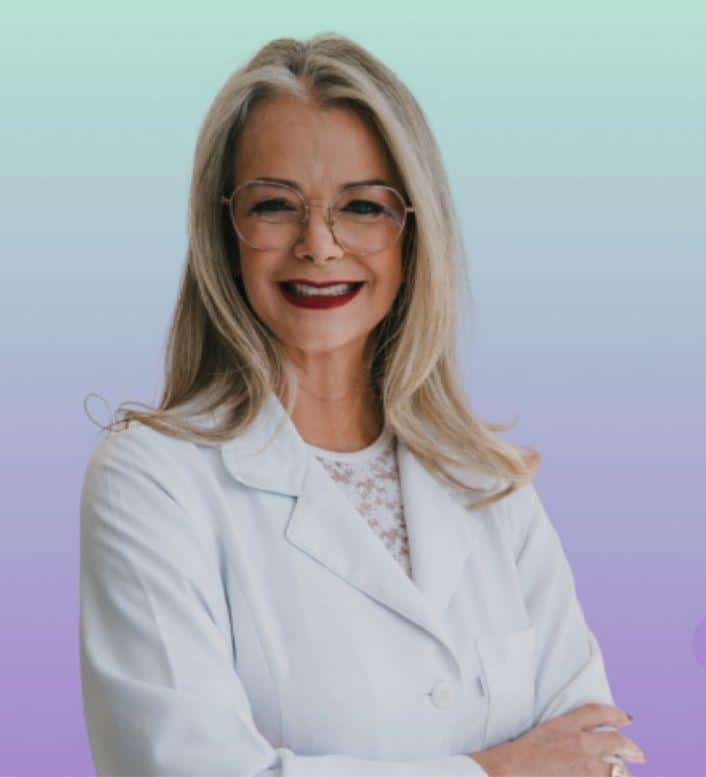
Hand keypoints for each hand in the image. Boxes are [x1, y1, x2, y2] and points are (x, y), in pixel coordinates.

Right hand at [468, 703, 646, 775]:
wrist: (509, 771)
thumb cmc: (517, 757)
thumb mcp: (541, 735)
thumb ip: (562, 736)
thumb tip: (577, 744)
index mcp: (564, 725)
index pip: (595, 712)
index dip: (614, 714)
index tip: (626, 718)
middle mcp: (579, 742)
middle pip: (615, 740)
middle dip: (631, 748)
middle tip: (640, 755)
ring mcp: (585, 766)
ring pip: (616, 769)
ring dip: (622, 773)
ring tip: (626, 776)